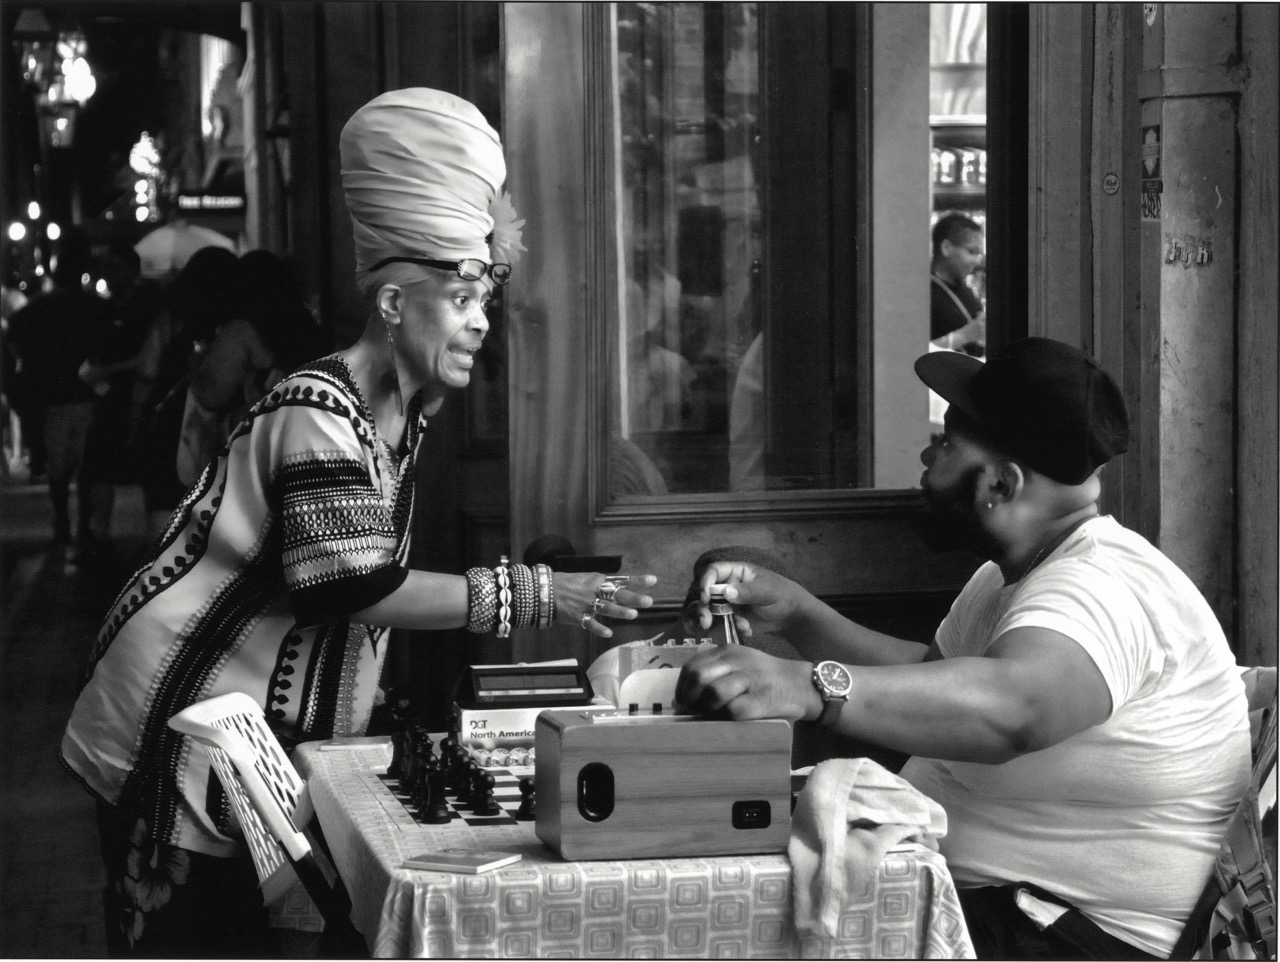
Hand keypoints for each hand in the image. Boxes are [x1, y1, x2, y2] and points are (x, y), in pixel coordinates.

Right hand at [554, 572, 656, 637]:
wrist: (543, 591)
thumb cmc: (565, 584)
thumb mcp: (585, 579)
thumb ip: (602, 586)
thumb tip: (619, 590)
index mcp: (597, 580)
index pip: (621, 579)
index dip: (637, 580)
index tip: (654, 581)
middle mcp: (594, 591)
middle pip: (617, 594)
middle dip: (633, 598)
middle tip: (649, 601)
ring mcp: (585, 604)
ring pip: (606, 608)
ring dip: (620, 612)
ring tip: (633, 615)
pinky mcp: (577, 616)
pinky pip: (589, 623)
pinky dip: (599, 628)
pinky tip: (609, 633)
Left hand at [673, 645, 817, 722]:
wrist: (801, 685)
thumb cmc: (764, 680)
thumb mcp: (739, 666)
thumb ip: (713, 675)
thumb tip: (682, 700)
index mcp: (727, 651)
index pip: (692, 666)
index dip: (682, 688)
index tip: (682, 703)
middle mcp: (737, 661)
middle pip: (698, 677)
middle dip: (690, 699)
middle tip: (692, 713)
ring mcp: (750, 679)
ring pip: (714, 693)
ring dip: (707, 710)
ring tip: (712, 716)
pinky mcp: (761, 699)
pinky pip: (733, 711)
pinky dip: (726, 719)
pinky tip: (729, 721)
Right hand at [694, 562, 807, 638]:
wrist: (791, 616)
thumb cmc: (782, 595)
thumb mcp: (768, 590)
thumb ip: (748, 591)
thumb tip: (727, 592)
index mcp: (736, 572)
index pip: (713, 571)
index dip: (705, 582)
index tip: (706, 597)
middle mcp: (727, 586)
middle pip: (705, 593)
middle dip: (702, 607)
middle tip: (706, 621)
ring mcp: (727, 603)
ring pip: (707, 610)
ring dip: (710, 620)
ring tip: (717, 629)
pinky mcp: (730, 618)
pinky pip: (719, 623)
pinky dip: (726, 629)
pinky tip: (746, 629)